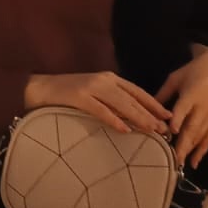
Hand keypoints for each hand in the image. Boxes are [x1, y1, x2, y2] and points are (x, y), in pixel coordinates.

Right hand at [24, 71, 169, 134]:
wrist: (40, 88)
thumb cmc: (68, 94)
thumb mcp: (94, 94)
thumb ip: (112, 102)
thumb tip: (132, 118)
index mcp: (109, 78)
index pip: (137, 91)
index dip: (153, 103)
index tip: (167, 115)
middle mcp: (104, 80)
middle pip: (132, 98)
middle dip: (150, 113)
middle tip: (164, 128)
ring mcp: (91, 88)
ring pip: (120, 103)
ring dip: (138, 117)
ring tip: (151, 130)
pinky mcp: (78, 97)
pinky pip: (100, 110)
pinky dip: (113, 119)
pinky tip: (124, 129)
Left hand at [157, 49, 207, 167]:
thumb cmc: (192, 72)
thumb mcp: (175, 78)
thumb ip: (162, 94)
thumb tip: (146, 110)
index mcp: (191, 94)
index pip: (183, 108)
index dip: (178, 120)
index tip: (172, 132)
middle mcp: (203, 106)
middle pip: (193, 127)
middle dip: (183, 144)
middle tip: (173, 160)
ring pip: (200, 135)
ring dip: (190, 150)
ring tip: (179, 164)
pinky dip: (202, 151)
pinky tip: (194, 163)